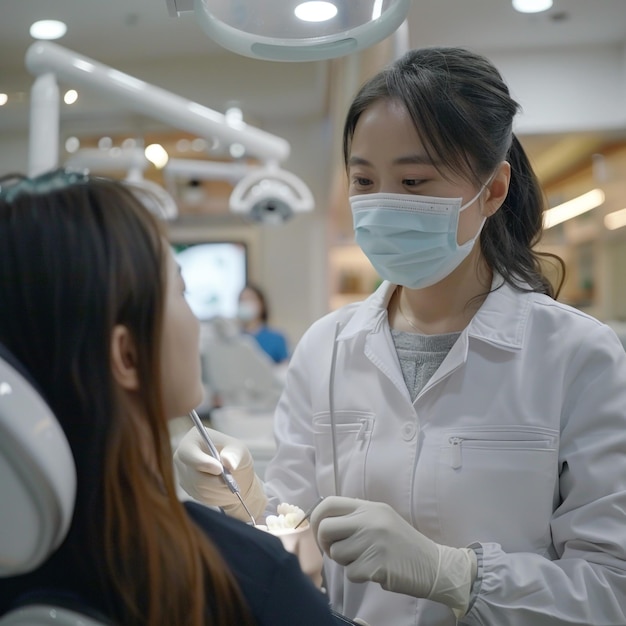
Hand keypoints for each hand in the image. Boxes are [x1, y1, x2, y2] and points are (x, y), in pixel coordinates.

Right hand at [173, 426, 266, 521]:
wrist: (235, 473)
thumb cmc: (235, 456)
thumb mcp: (240, 451)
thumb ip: (234, 455)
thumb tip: (227, 462)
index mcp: (193, 439)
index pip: (188, 452)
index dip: (202, 462)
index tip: (220, 469)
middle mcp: (183, 455)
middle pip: (194, 475)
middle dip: (216, 482)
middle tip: (232, 484)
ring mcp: (183, 472)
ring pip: (198, 488)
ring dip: (218, 491)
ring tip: (232, 488)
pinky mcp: (187, 487)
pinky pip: (200, 496)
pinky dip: (216, 496)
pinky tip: (224, 491)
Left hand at [310, 496, 475, 616]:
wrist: (433, 564)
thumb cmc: (403, 544)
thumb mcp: (381, 519)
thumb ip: (356, 517)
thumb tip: (323, 523)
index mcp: (369, 507)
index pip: (328, 504)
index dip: (316, 518)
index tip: (320, 532)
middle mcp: (369, 520)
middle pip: (325, 528)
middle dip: (324, 543)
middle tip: (335, 550)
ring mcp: (372, 542)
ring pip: (336, 553)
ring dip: (345, 561)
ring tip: (365, 559)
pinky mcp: (376, 564)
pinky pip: (351, 572)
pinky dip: (359, 575)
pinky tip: (375, 570)